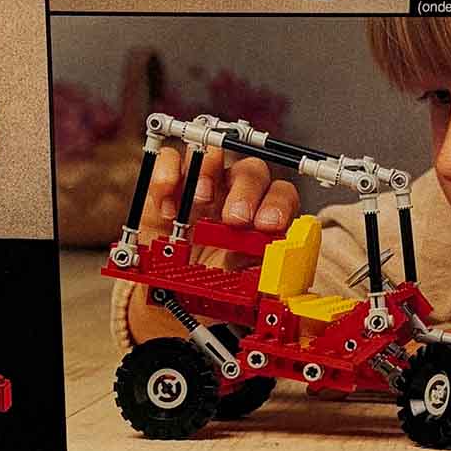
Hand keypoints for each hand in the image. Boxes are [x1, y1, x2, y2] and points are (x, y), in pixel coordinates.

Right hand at [127, 145, 301, 343]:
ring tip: (201, 200)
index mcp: (261, 220)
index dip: (279, 205)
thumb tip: (280, 282)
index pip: (282, 196)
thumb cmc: (214, 289)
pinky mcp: (169, 186)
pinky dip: (168, 173)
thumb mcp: (242, 292)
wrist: (174, 295)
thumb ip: (263, 282)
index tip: (268, 226)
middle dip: (247, 191)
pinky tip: (168, 207)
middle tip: (235, 219)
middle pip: (252, 171)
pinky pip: (170, 160)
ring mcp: (203, 186)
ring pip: (215, 155)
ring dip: (210, 171)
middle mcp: (235, 196)